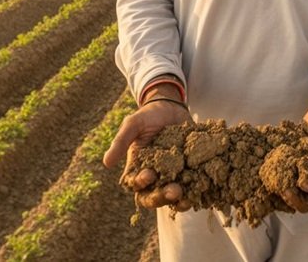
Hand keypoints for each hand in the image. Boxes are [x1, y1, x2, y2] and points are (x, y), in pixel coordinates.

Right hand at [102, 96, 191, 210]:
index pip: (136, 185)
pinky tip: (201, 190)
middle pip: (154, 197)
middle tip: (173, 190)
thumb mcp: (133, 124)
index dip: (141, 184)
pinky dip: (196, 191)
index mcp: (138, 169)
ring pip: (174, 198)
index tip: (149, 174)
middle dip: (162, 196)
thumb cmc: (148, 116)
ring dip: (180, 200)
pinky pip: (192, 187)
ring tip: (186, 198)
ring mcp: (173, 177)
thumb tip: (106, 163)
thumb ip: (120, 142)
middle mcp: (155, 178)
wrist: (171, 107)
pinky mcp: (190, 173)